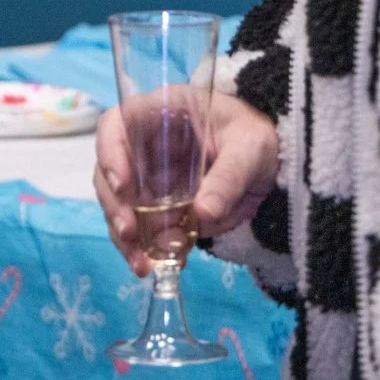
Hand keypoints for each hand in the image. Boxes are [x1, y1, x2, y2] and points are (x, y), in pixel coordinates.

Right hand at [95, 89, 279, 277]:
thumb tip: (202, 213)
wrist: (271, 163)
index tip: (122, 185)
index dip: (110, 152)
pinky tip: (152, 266)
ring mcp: (147, 178)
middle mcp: (143, 146)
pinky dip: (142, 249)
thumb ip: (228, 177)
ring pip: (119, 206)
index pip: (116, 125)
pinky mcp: (157, 208)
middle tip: (130, 233)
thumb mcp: (250, 149)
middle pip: (109, 172)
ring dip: (124, 236)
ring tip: (142, 264)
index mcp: (159, 113)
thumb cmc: (256, 137)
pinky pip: (141, 229)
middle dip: (114, 206)